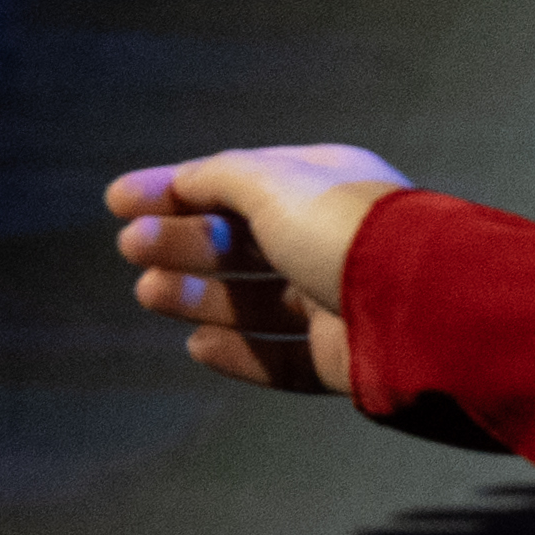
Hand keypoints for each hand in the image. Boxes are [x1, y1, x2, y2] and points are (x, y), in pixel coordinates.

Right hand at [106, 144, 405, 402]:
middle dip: (184, 239)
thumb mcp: (275, 182)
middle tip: (131, 247)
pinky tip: (197, 345)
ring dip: (199, 294)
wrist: (417, 303)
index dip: (179, 188)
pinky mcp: (342, 357)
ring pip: (256, 299)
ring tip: (149, 291)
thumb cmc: (345, 228)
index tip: (117, 202)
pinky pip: (280, 356)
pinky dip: (238, 352)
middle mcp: (333, 238)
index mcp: (326, 183)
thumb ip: (222, 177)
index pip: (242, 180)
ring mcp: (339, 300)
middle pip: (244, 240)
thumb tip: (184, 179)